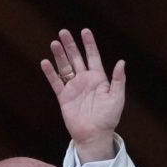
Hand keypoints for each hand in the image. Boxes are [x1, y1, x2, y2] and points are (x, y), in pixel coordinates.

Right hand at [40, 28, 124, 161]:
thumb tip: (121, 62)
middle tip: (63, 31)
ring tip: (54, 43)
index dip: (89, 44)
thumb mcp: (117, 98)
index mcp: (99, 79)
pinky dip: (50, 73)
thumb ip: (119, 80)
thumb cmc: (109, 118)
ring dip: (60, 56)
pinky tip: (45, 62)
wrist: (95, 135)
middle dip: (70, 45)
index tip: (85, 31)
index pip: (93, 57)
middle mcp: (85, 81)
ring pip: (65, 67)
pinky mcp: (64, 97)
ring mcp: (74, 88)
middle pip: (76, 58)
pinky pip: (56, 82)